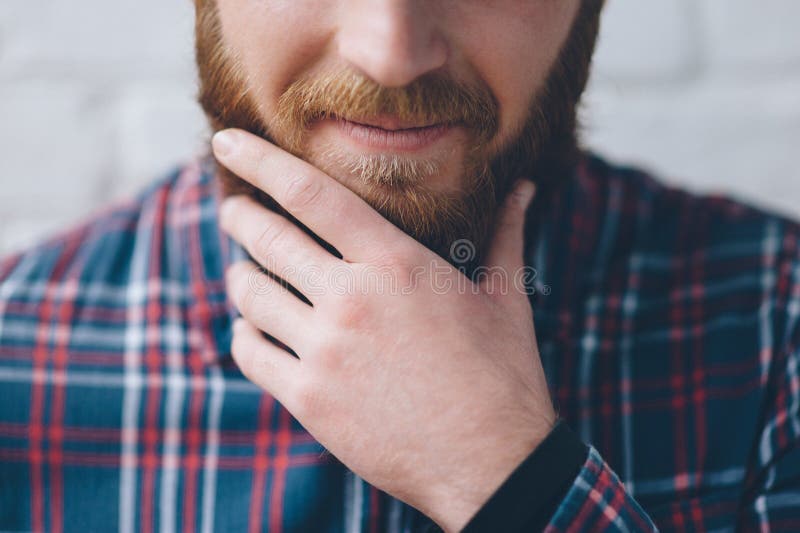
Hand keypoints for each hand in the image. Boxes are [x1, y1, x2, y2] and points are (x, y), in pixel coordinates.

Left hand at [212, 128, 555, 531]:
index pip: (309, 193)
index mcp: (395, 264)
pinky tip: (253, 329)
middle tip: (234, 211)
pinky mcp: (309, 400)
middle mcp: (351, 299)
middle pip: (267, 239)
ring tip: (246, 272)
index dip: (260, 161)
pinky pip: (250, 353)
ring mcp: (324, 352)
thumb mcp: (505, 296)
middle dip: (240, 217)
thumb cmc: (502, 374)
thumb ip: (505, 233)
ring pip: (250, 295)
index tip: (227, 142)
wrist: (492, 462)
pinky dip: (244, 334)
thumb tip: (525, 187)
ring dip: (242, 277)